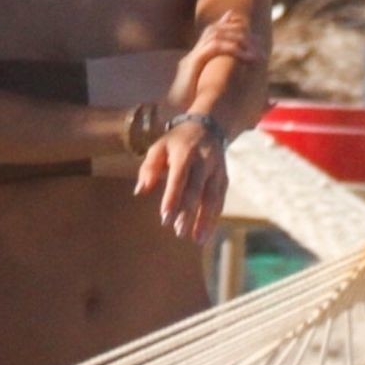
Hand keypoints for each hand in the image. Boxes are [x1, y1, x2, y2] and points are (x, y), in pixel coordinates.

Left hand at [134, 115, 227, 244]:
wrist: (209, 125)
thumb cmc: (177, 141)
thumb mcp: (159, 147)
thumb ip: (149, 168)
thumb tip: (140, 191)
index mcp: (185, 153)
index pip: (178, 179)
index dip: (172, 199)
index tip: (165, 219)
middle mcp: (203, 162)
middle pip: (197, 190)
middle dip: (188, 213)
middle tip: (179, 232)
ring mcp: (216, 170)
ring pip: (213, 197)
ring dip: (205, 220)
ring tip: (197, 240)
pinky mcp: (224, 178)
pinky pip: (220, 199)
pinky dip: (214, 216)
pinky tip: (206, 232)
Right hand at [166, 10, 260, 112]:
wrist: (175, 126)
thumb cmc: (197, 122)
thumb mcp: (220, 108)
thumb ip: (237, 100)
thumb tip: (269, 104)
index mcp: (195, 63)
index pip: (212, 35)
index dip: (230, 28)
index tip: (253, 35)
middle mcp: (192, 57)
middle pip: (215, 30)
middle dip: (240, 32)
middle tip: (260, 44)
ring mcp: (191, 60)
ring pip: (216, 35)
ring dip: (240, 40)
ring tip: (257, 54)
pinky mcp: (191, 65)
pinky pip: (214, 47)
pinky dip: (233, 49)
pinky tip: (248, 58)